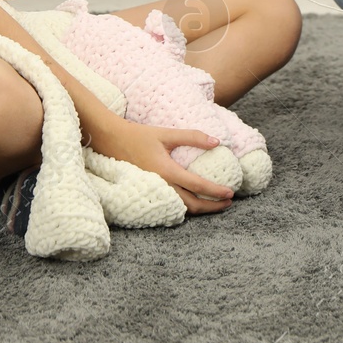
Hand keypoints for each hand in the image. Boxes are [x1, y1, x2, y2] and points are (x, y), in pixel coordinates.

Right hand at [87, 118, 233, 214]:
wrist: (111, 141)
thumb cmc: (139, 135)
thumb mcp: (166, 133)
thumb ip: (192, 137)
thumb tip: (217, 142)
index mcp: (167, 171)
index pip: (197, 185)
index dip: (216, 191)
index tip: (230, 193)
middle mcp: (161, 185)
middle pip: (192, 204)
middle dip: (212, 206)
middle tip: (228, 203)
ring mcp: (154, 190)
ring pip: (181, 208)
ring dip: (201, 209)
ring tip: (215, 204)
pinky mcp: (149, 191)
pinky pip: (171, 205)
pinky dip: (186, 207)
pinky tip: (194, 201)